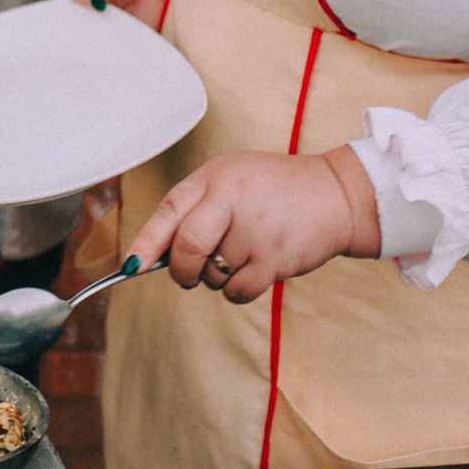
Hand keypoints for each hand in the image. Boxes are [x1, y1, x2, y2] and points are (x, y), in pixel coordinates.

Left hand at [124, 147, 381, 302]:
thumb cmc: (276, 189)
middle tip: (189, 274)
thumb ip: (196, 206)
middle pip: (186, 248)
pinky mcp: (273, 257)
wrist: (336, 194)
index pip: (168, 211)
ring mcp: (253, 230)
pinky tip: (254, 272)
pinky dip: (238, 292)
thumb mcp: (232, 178)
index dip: (146, 243)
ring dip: (218, 277)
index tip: (132, 266)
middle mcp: (230, 199)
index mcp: (214, 177)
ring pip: (211, 274)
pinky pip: (236, 291)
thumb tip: (155, 253)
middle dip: (181, 270)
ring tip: (244, 253)